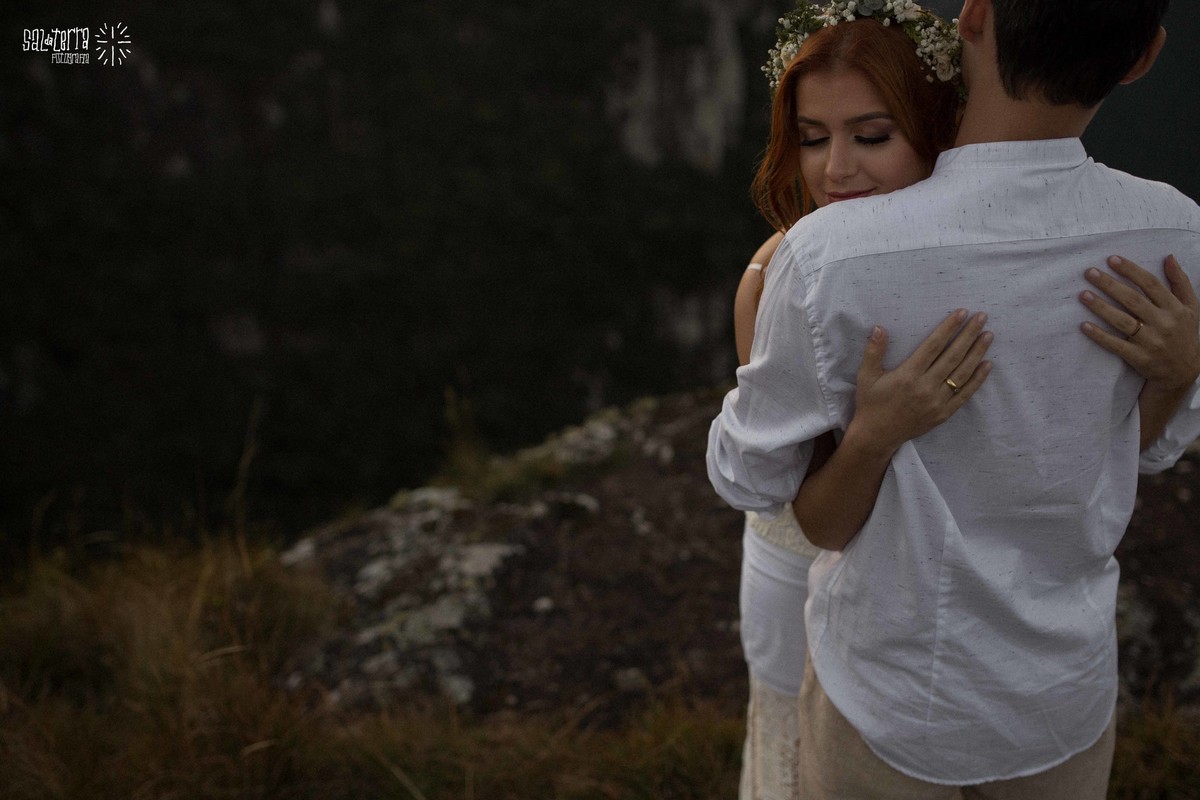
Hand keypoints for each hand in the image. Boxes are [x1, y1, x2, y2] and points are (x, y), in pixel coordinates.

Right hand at [847, 310, 992, 456]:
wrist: (877, 436)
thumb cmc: (871, 403)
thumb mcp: (866, 376)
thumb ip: (873, 351)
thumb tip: (879, 328)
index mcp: (908, 375)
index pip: (934, 346)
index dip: (949, 328)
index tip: (962, 313)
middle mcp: (925, 387)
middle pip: (953, 356)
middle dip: (969, 335)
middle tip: (982, 317)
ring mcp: (937, 401)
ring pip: (962, 373)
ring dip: (977, 353)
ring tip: (988, 336)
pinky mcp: (943, 413)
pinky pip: (965, 394)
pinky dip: (978, 379)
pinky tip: (987, 364)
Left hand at [1079, 255, 1199, 390]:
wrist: (1183, 372)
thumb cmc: (1184, 333)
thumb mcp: (1191, 307)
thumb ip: (1180, 282)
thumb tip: (1169, 257)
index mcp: (1175, 308)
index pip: (1151, 284)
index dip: (1131, 271)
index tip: (1112, 259)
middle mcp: (1163, 323)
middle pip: (1133, 300)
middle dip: (1110, 284)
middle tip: (1090, 272)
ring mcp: (1150, 342)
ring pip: (1122, 321)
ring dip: (1101, 307)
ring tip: (1083, 295)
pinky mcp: (1139, 357)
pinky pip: (1116, 345)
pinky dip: (1100, 336)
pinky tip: (1084, 325)